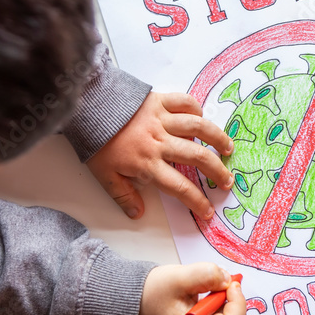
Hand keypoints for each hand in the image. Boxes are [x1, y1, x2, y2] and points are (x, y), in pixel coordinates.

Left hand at [87, 92, 233, 219]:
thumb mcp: (105, 176)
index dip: (197, 201)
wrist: (86, 108)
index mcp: (147, 164)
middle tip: (227, 181)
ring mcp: (162, 119)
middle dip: (217, 171)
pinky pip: (185, 102)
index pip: (179, 187)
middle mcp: (160, 142)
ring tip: (228, 148)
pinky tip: (202, 117)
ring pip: (198, 128)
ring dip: (217, 138)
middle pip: (197, 157)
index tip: (208, 211)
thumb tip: (138, 214)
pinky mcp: (159, 101)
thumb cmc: (96, 143)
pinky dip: (196, 108)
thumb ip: (123, 196)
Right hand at [139, 263, 246, 314]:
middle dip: (235, 306)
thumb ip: (206, 275)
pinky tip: (206, 298)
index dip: (237, 302)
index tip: (229, 283)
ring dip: (229, 308)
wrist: (133, 302)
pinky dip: (222, 311)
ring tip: (209, 292)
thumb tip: (228, 280)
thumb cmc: (152, 292)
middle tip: (220, 286)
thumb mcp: (179, 277)